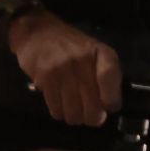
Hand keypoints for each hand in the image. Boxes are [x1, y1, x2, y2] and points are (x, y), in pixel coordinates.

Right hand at [9, 12, 120, 127]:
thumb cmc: (70, 47)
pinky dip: (59, 112)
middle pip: (92, 106)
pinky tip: (59, 104)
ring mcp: (63, 69)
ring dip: (74, 117)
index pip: (111, 82)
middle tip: (88, 116)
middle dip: (91, 118)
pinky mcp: (45, 79)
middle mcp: (83, 60)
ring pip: (73, 112)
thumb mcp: (94, 54)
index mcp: (101, 53)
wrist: (38, 32)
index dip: (111, 101)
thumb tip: (106, 109)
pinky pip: (56, 109)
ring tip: (72, 110)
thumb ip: (104, 77)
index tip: (108, 108)